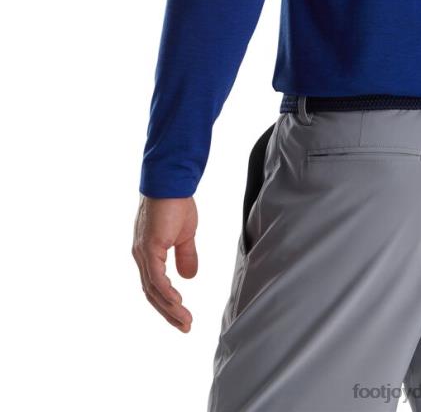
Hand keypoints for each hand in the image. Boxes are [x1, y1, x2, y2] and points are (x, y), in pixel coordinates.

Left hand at [132, 196, 197, 331]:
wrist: (172, 183)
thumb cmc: (177, 204)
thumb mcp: (186, 235)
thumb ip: (186, 256)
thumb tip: (189, 278)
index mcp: (149, 254)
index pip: (155, 287)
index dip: (168, 304)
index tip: (182, 317)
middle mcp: (142, 257)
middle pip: (152, 294)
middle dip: (169, 313)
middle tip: (185, 327)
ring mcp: (143, 253)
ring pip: (153, 290)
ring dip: (169, 308)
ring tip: (184, 321)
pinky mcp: (149, 247)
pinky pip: (156, 278)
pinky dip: (166, 293)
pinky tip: (177, 303)